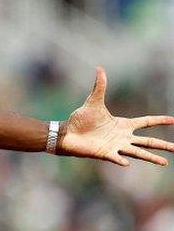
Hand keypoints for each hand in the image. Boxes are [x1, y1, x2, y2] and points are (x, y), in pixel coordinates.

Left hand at [59, 66, 173, 165]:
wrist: (67, 133)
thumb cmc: (80, 119)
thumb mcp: (93, 101)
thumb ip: (99, 86)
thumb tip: (99, 68)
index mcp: (122, 125)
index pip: (145, 122)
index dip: (159, 121)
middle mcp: (122, 137)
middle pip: (147, 141)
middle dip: (163, 145)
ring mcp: (115, 146)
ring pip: (137, 152)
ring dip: (150, 157)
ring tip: (164, 163)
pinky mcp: (104, 153)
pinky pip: (116, 157)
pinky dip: (121, 159)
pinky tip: (127, 163)